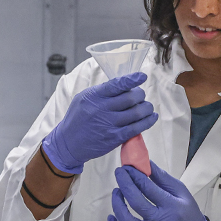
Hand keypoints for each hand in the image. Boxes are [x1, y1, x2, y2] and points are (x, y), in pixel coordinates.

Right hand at [41, 72, 156, 174]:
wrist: (68, 143)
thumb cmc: (77, 118)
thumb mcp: (83, 99)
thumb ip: (102, 91)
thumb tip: (125, 84)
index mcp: (93, 96)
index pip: (116, 84)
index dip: (132, 79)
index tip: (142, 76)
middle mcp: (101, 109)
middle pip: (131, 98)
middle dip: (140, 94)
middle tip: (140, 96)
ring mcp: (109, 125)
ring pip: (137, 112)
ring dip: (147, 107)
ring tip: (147, 107)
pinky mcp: (114, 138)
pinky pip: (137, 128)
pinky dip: (148, 121)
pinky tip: (151, 117)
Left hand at [108, 164, 209, 220]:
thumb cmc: (186, 210)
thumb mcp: (180, 190)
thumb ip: (161, 177)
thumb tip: (144, 163)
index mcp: (171, 206)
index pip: (148, 188)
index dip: (135, 175)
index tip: (127, 167)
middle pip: (136, 203)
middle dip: (125, 185)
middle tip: (119, 173)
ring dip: (118, 205)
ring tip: (116, 191)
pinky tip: (111, 217)